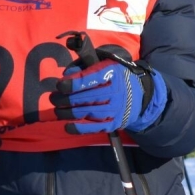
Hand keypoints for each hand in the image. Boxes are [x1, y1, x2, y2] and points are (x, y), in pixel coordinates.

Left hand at [50, 59, 166, 134]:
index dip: (73, 83)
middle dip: (66, 98)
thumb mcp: (105, 66)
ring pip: (88, 112)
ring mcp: (116, 109)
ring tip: (57, 110)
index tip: (60, 85)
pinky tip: (68, 126)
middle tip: (54, 98)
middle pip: (87, 97)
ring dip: (68, 112)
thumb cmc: (117, 78)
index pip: (90, 79)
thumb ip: (85, 68)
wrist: (141, 95)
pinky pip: (95, 127)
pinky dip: (80, 128)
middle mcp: (116, 92)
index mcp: (112, 74)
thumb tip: (66, 76)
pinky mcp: (114, 123)